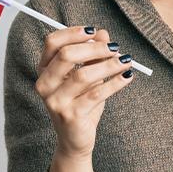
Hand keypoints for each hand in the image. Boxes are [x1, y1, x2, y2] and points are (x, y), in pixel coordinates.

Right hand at [35, 26, 134, 159]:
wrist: (74, 140)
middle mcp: (45, 85)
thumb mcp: (87, 76)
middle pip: (66, 55)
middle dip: (94, 48)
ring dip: (109, 65)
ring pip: (83, 75)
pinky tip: (127, 77)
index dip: (73, 33)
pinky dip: (114, 83)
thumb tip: (103, 34)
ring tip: (126, 61)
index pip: (52, 43)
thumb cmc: (80, 104)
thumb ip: (92, 54)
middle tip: (115, 47)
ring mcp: (56, 102)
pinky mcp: (71, 116)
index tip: (93, 31)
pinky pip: (96, 94)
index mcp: (45, 71)